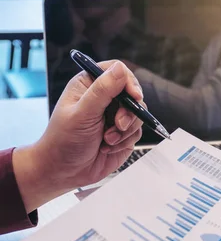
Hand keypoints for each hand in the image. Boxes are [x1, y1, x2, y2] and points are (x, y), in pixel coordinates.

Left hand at [13, 60, 143, 211]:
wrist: (64, 171)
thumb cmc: (64, 141)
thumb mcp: (82, 113)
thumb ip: (102, 91)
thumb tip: (120, 69)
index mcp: (88, 85)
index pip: (116, 71)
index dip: (128, 82)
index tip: (134, 96)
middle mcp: (104, 98)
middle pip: (132, 94)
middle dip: (128, 112)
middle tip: (118, 124)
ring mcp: (115, 116)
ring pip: (137, 115)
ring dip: (125, 130)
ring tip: (107, 139)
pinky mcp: (123, 134)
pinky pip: (137, 132)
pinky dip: (125, 141)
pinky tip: (108, 147)